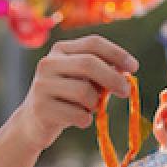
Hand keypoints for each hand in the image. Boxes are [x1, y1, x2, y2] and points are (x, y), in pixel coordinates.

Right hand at [8, 35, 138, 151]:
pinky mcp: (41, 108)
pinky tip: (80, 120)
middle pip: (89, 64)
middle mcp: (49, 63)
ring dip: (95, 104)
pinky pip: (77, 114)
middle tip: (126, 92)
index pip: (93, 43)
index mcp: (61, 50)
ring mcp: (42, 85)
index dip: (117, 53)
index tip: (134, 67)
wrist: (32, 123)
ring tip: (89, 108)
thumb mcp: (81, 80)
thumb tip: (126, 70)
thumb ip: (101, 73)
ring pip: (84, 92)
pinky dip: (85, 119)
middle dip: (113, 78)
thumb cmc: (65, 99)